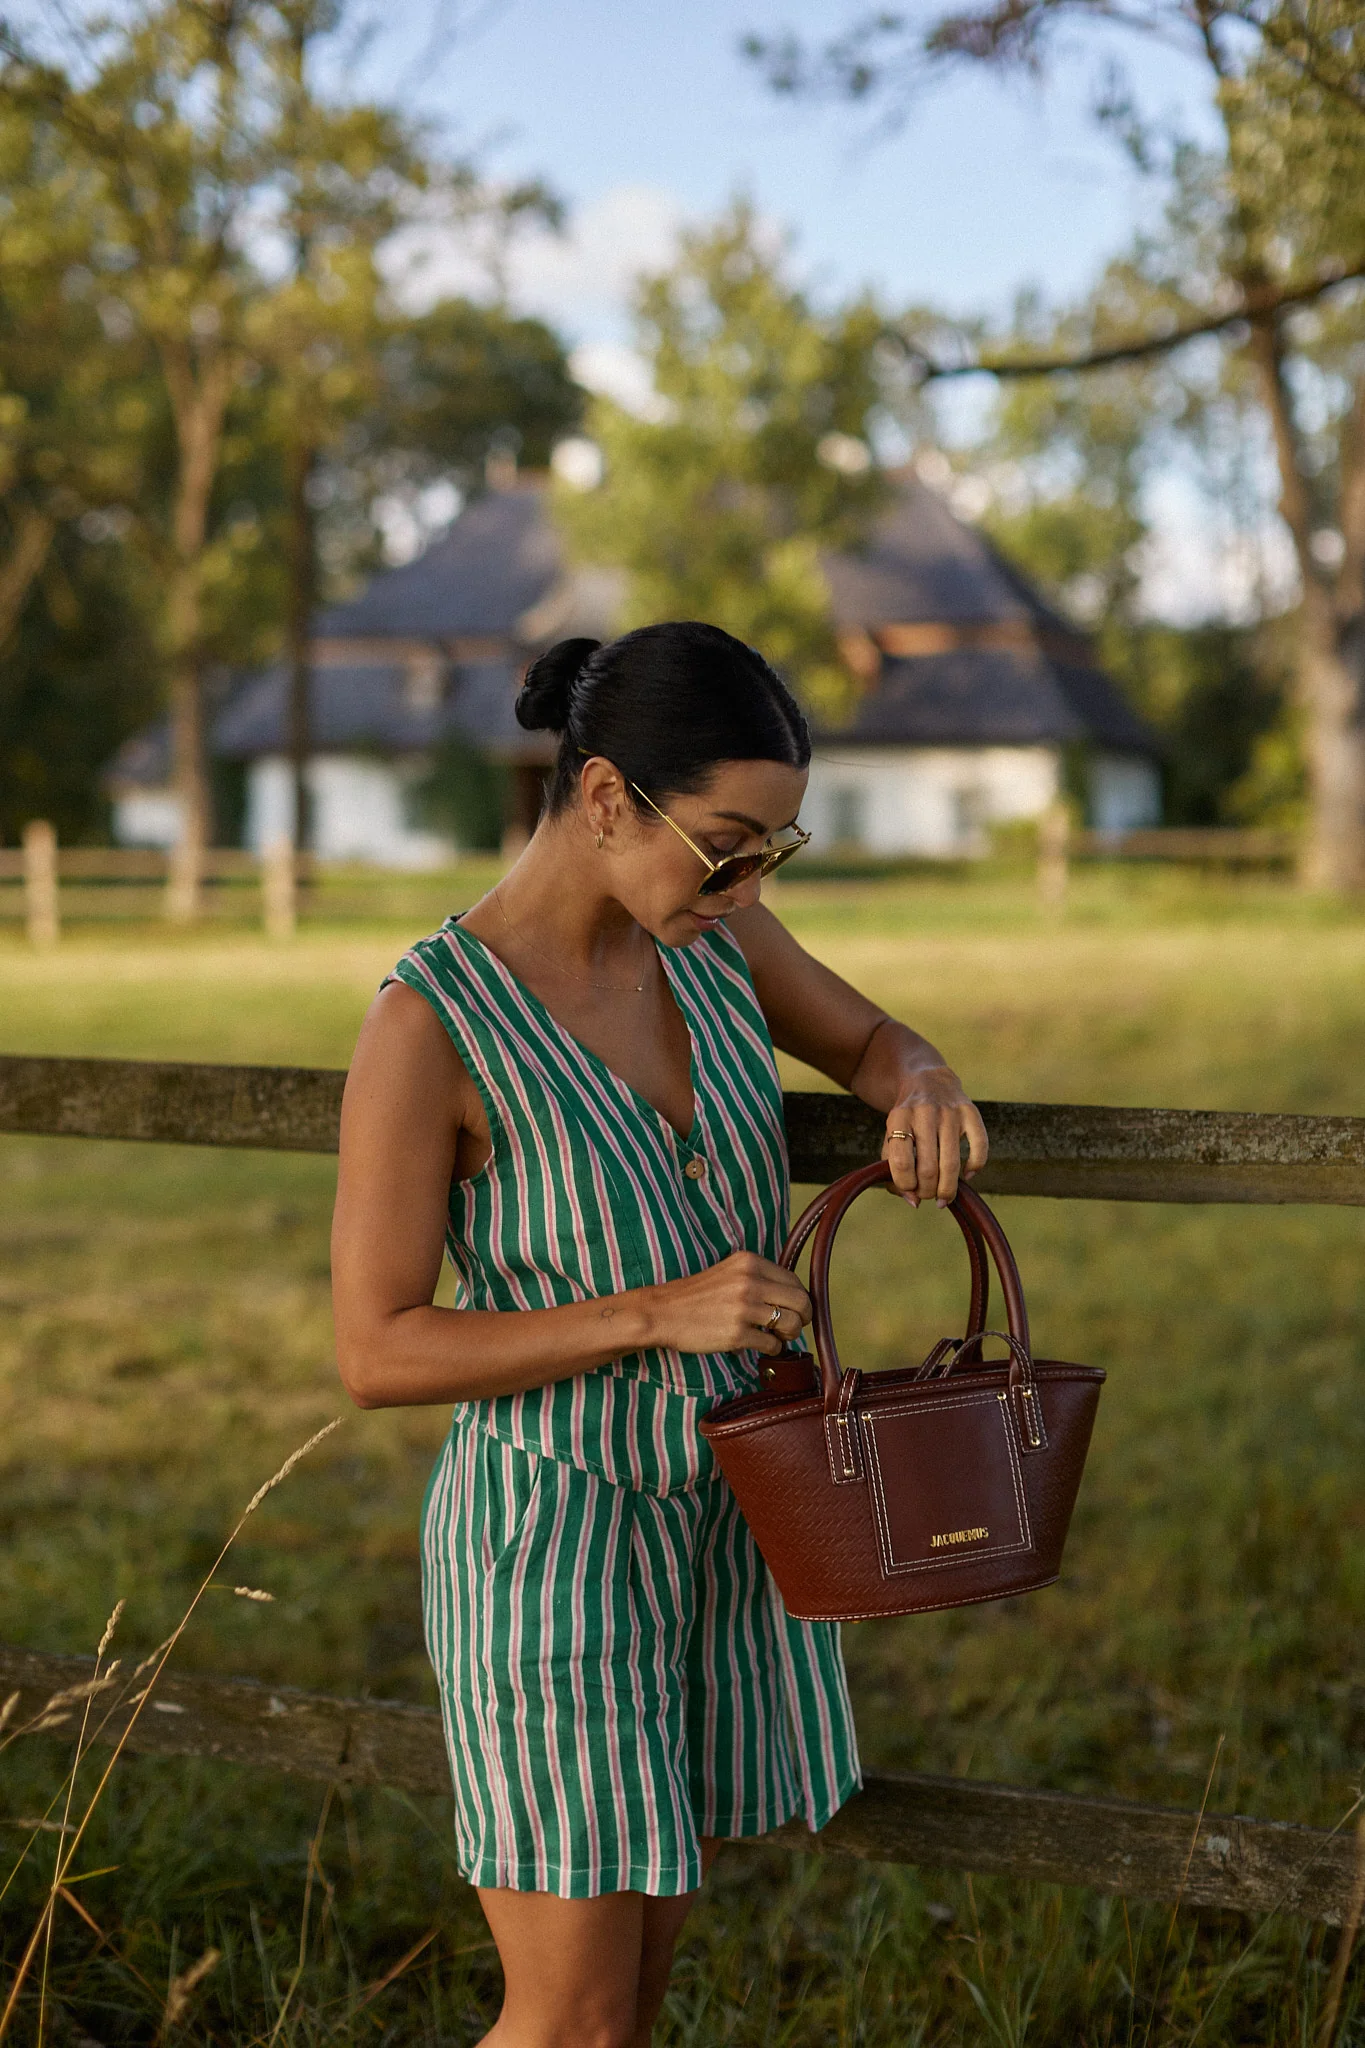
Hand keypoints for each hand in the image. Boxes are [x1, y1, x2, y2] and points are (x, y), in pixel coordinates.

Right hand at [646, 1251, 812, 1357]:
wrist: (663, 1312)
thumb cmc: (695, 1296)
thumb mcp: (729, 1272)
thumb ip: (758, 1278)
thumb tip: (792, 1298)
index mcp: (749, 1262)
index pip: (793, 1281)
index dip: (800, 1299)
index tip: (797, 1310)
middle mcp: (750, 1281)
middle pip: (800, 1301)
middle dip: (803, 1317)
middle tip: (793, 1327)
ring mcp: (744, 1308)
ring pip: (791, 1324)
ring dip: (789, 1335)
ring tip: (777, 1337)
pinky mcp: (737, 1333)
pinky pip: (772, 1345)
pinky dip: (772, 1349)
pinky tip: (760, 1346)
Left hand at [882, 1068, 988, 1206]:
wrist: (927, 1081)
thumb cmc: (907, 1120)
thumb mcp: (891, 1137)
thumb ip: (892, 1171)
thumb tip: (913, 1202)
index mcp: (899, 1117)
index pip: (900, 1161)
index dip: (904, 1184)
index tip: (909, 1190)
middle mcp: (925, 1112)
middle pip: (927, 1167)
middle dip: (927, 1191)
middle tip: (927, 1195)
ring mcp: (950, 1112)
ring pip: (951, 1163)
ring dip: (947, 1189)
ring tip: (943, 1197)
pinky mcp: (971, 1112)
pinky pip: (979, 1148)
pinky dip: (974, 1168)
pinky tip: (966, 1176)